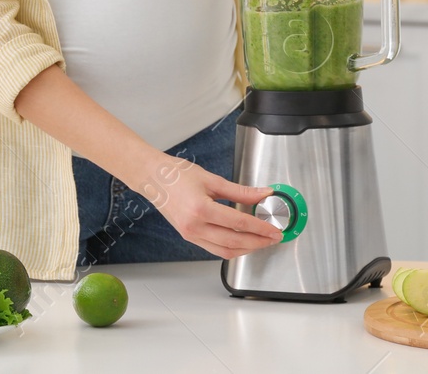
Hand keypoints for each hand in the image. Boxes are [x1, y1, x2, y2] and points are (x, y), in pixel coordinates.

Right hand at [133, 156, 283, 259]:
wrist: (153, 178)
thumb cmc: (177, 175)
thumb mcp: (212, 179)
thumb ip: (240, 191)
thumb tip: (263, 193)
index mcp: (201, 209)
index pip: (239, 223)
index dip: (260, 227)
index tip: (274, 229)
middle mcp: (194, 227)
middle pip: (234, 242)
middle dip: (258, 242)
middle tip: (274, 238)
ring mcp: (191, 235)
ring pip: (225, 252)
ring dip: (247, 249)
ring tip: (262, 241)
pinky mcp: (189, 237)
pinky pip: (215, 250)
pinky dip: (232, 249)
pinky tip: (243, 241)